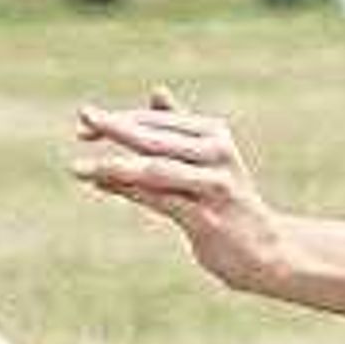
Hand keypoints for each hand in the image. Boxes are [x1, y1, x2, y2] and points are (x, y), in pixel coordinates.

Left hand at [71, 88, 282, 291]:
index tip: (85, 123)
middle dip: (114, 129)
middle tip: (82, 122)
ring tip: (78, 168)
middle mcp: (218, 155)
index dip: (120, 119)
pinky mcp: (208, 219)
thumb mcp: (209, 160)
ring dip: (112, 167)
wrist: (266, 251)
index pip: (156, 121)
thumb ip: (181, 128)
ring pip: (154, 170)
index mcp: (215, 135)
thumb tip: (156, 92)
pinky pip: (159, 200)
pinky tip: (102, 184)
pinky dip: (128, 191)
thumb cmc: (229, 203)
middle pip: (154, 139)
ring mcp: (214, 187)